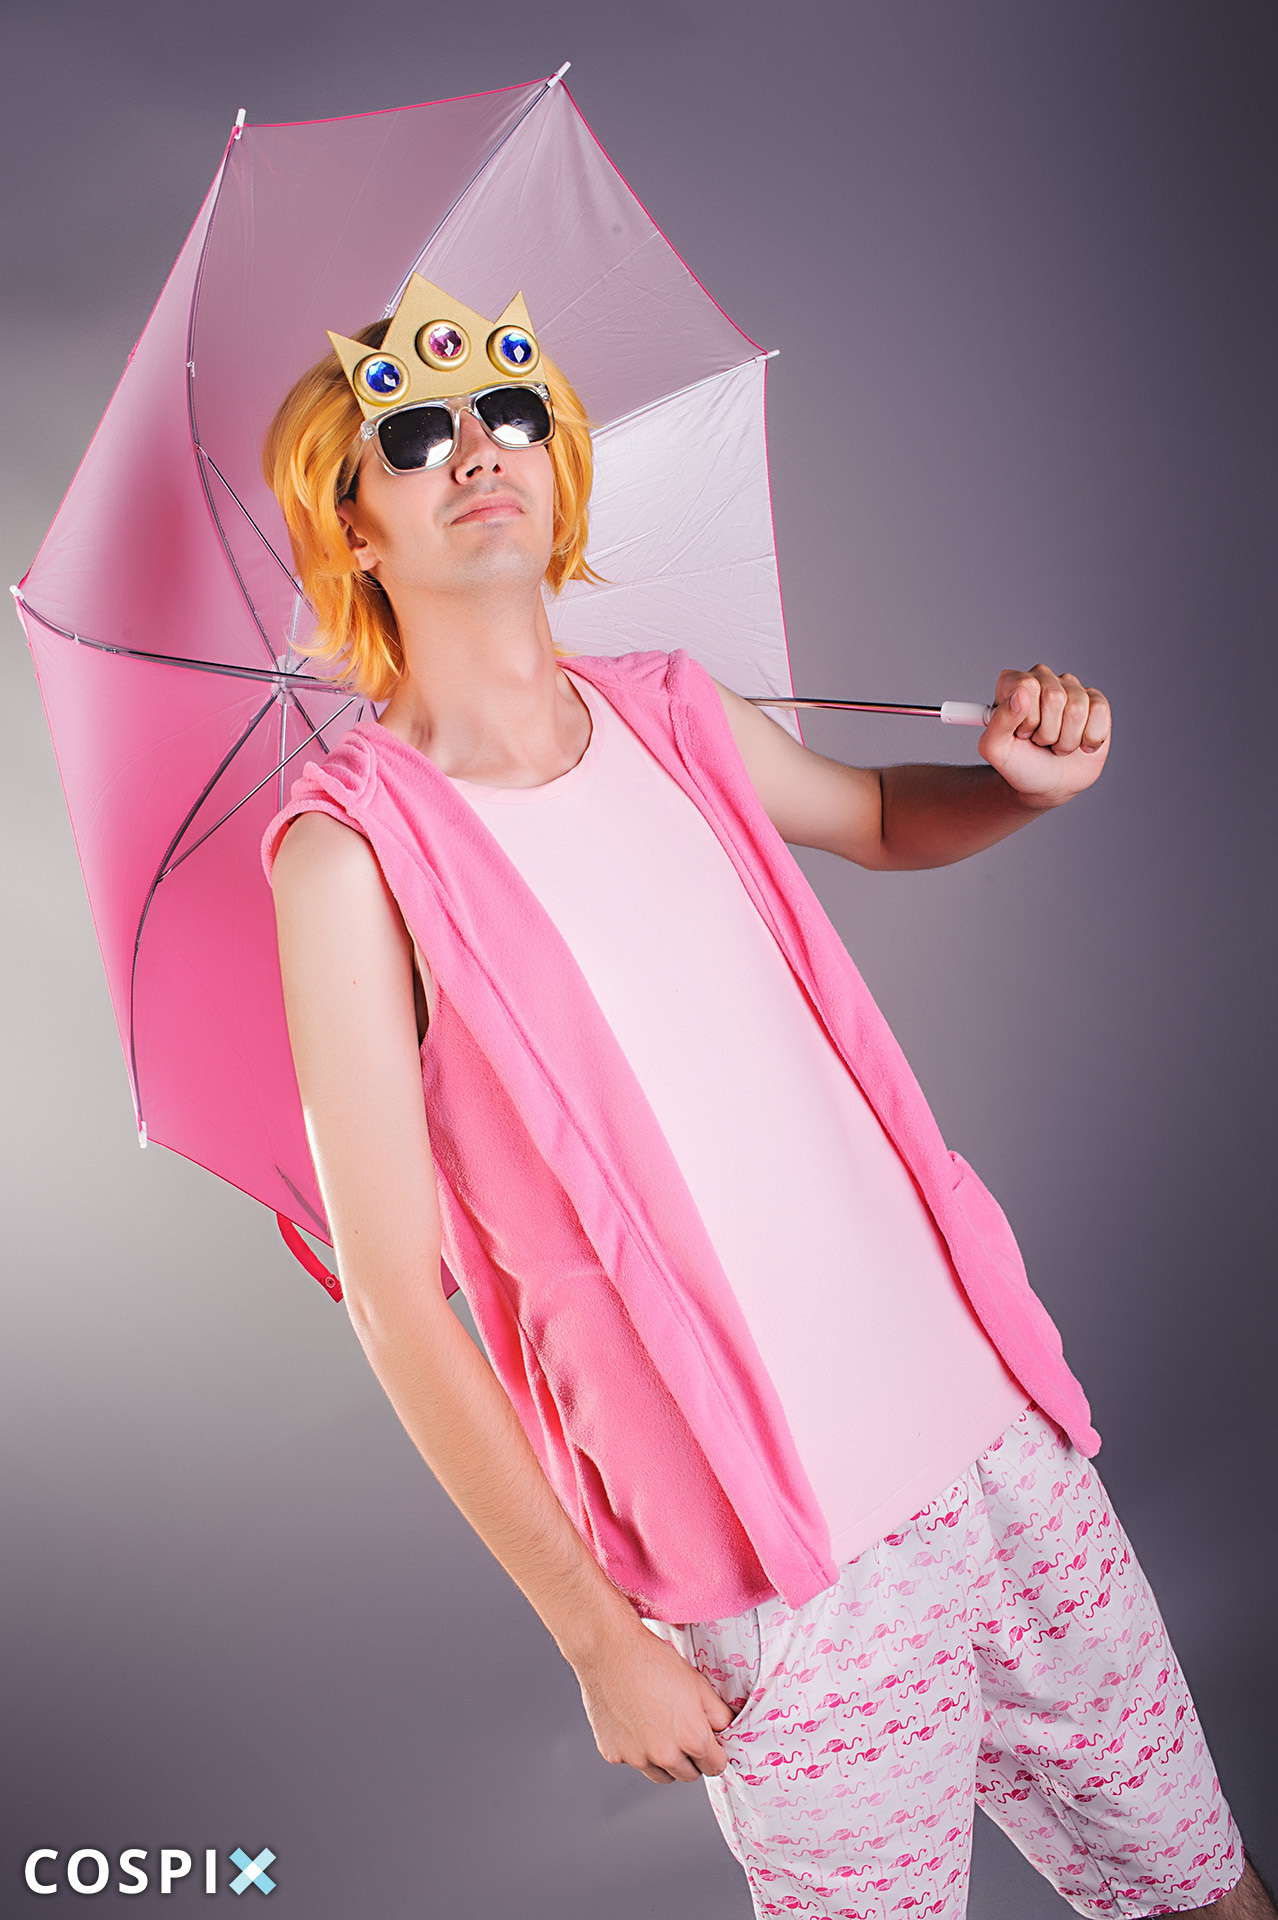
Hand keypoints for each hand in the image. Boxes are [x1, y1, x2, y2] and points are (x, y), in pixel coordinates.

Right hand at [571, 1620, 735, 1784]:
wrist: (609, 1650)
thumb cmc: (652, 1661)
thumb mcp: (697, 1682)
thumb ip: (718, 1713)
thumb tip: (727, 1729)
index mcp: (692, 1738)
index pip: (715, 1767)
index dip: (714, 1753)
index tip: (708, 1742)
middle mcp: (665, 1755)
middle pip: (688, 1775)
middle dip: (690, 1758)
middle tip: (681, 1730)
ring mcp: (637, 1758)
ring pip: (660, 1774)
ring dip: (664, 1760)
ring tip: (657, 1726)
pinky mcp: (614, 1754)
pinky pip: (632, 1761)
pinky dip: (635, 1748)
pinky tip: (633, 1721)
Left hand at [979, 663, 1110, 808]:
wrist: (1047, 784)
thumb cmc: (1019, 764)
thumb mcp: (996, 749)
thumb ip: (999, 720)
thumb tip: (1021, 693)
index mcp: (1013, 683)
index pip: (1027, 687)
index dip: (1027, 720)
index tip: (1022, 734)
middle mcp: (1042, 678)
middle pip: (1054, 698)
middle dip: (1048, 733)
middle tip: (1040, 742)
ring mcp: (1070, 687)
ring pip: (1078, 708)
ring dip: (1067, 739)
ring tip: (1056, 744)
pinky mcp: (1095, 700)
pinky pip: (1100, 711)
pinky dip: (1090, 738)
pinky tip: (1080, 743)